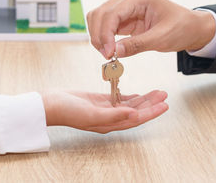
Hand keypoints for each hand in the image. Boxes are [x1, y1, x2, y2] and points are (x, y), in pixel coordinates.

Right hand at [42, 90, 167, 133]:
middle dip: (151, 103)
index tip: (164, 105)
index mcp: (110, 123)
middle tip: (164, 95)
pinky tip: (136, 94)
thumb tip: (134, 115)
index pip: (136, 119)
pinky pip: (118, 98)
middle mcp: (110, 117)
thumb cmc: (67, 111)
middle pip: (136, 111)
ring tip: (156, 92)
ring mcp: (105, 109)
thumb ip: (114, 115)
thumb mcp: (92, 114)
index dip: (151, 113)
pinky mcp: (99, 100)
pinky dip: (129, 96)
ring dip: (143, 98)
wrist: (50, 104)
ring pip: (129, 104)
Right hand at [87, 0, 215, 58]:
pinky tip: (110, 48)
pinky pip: (105, 23)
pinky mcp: (124, 14)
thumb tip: (114, 52)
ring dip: (98, 36)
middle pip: (100, 13)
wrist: (191, 27)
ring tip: (108, 53)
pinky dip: (103, 36)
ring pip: (99, 17)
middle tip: (107, 56)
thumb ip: (137, 45)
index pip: (112, 13)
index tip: (108, 53)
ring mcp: (125, 3)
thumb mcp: (161, 39)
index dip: (106, 34)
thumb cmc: (182, 28)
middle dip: (99, 36)